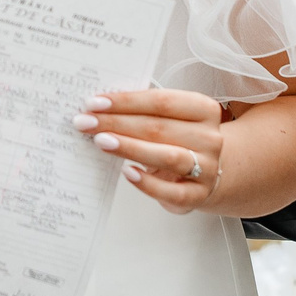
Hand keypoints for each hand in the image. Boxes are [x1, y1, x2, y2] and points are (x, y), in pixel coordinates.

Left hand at [75, 89, 222, 214]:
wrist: (207, 174)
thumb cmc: (179, 140)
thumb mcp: (170, 121)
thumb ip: (144, 113)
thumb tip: (100, 109)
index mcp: (203, 109)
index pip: (161, 101)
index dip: (126, 101)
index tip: (94, 103)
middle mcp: (209, 137)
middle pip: (159, 127)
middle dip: (117, 123)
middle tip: (86, 122)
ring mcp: (207, 167)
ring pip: (167, 156)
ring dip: (130, 148)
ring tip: (101, 142)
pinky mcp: (198, 194)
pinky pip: (171, 191)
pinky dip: (147, 183)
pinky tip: (127, 173)